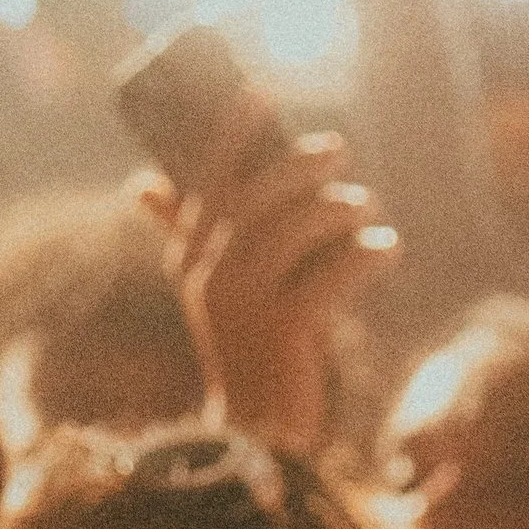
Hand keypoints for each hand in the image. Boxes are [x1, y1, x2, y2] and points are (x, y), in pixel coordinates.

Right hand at [141, 98, 395, 454]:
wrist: (259, 438)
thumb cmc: (245, 355)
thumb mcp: (212, 293)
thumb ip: (186, 239)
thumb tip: (140, 184)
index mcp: (189, 259)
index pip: (209, 178)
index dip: (235, 132)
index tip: (263, 90)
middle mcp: (209, 275)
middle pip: (258, 196)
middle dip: (299, 164)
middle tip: (338, 149)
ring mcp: (245, 303)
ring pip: (298, 229)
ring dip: (340, 210)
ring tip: (367, 208)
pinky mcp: (285, 329)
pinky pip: (334, 273)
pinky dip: (367, 256)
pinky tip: (389, 248)